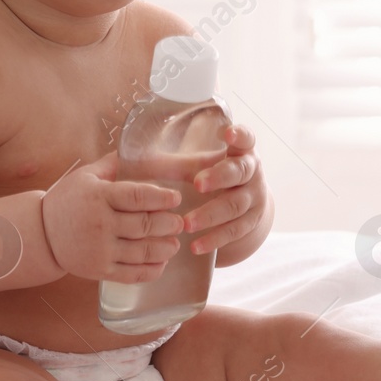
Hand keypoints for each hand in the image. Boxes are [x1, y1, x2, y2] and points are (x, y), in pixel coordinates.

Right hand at [40, 151, 184, 282]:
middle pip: (144, 225)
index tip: (176, 198)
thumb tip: (138, 146)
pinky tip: (162, 262)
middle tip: (180, 222)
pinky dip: (152, 270)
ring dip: (165, 248)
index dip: (160, 198)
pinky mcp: (100, 271)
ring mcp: (100, 250)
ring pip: (142, 251)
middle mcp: (100, 224)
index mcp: (98, 196)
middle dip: (168, 224)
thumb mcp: (85, 176)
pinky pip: (132, 274)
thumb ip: (112, 164)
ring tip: (174, 243)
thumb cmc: (67, 200)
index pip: (136, 196)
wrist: (41, 234)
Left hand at [182, 124, 266, 257]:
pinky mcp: (252, 223)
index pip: (246, 138)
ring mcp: (255, 199)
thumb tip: (126, 164)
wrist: (243, 206)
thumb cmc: (211, 176)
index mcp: (240, 151)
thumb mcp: (197, 165)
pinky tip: (195, 246)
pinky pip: (234, 232)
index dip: (239, 135)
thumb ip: (172, 164)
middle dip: (218, 177)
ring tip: (186, 224)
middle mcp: (252, 172)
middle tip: (197, 184)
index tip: (228, 133)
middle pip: (239, 172)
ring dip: (210, 215)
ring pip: (235, 206)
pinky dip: (214, 239)